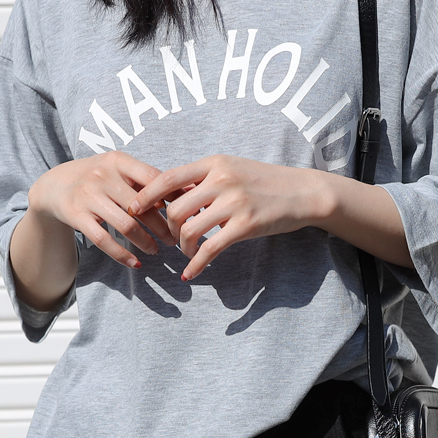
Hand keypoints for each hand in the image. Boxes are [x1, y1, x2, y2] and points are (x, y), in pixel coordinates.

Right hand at [30, 150, 173, 269]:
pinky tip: (136, 262)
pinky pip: (104, 240)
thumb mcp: (118, 169)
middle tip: (175, 239)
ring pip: (127, 225)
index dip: (172, 197)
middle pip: (142, 206)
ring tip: (157, 250)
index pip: (153, 178)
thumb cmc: (96, 178)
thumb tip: (189, 190)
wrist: (53, 185)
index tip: (184, 213)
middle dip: (163, 226)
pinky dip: (122, 255)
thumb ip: (146, 179)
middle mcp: (102, 176)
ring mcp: (88, 197)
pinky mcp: (76, 216)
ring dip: (146, 242)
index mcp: (118, 161)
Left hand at [129, 155, 329, 279]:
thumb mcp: (233, 169)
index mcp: (214, 164)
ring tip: (188, 252)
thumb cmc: (265, 182)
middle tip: (172, 239)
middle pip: (174, 209)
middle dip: (168, 229)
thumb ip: (204, 179)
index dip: (146, 195)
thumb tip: (171, 193)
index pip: (167, 177)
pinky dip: (196, 264)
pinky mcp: (245, 225)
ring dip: (183, 246)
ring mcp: (234, 202)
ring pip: (189, 229)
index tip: (134, 209)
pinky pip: (210, 248)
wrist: (303, 192)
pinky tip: (191, 273)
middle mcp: (221, 179)